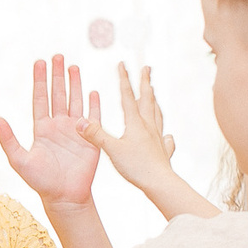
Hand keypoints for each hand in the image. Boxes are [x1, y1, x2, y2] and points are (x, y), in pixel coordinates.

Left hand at [0, 54, 102, 206]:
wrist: (64, 197)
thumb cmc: (40, 181)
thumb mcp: (19, 160)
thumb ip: (8, 139)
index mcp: (42, 128)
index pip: (40, 98)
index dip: (40, 81)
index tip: (40, 62)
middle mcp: (59, 126)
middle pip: (58, 94)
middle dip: (58, 75)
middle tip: (58, 56)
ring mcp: (76, 130)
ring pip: (75, 101)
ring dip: (75, 84)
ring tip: (74, 66)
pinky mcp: (91, 138)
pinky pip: (93, 117)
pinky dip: (94, 105)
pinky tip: (93, 91)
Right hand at [84, 62, 177, 187]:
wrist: (160, 183)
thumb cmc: (136, 167)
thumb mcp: (112, 150)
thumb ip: (96, 135)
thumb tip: (80, 121)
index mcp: (135, 123)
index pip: (128, 96)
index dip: (124, 79)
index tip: (123, 64)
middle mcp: (149, 126)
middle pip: (147, 99)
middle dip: (146, 82)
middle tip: (147, 68)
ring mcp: (158, 138)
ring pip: (157, 114)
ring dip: (154, 101)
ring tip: (154, 94)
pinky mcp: (164, 151)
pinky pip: (165, 138)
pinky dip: (165, 133)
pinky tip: (167, 135)